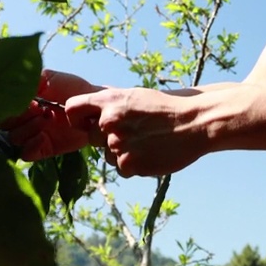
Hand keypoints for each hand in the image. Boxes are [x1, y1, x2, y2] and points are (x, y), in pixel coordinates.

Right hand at [0, 69, 103, 161]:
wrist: (92, 106)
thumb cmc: (71, 88)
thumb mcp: (48, 78)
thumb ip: (28, 80)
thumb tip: (9, 83)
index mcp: (21, 102)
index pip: (1, 107)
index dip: (11, 104)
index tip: (31, 99)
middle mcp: (23, 119)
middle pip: (3, 125)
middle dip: (19, 116)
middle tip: (40, 108)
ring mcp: (32, 135)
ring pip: (13, 139)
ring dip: (27, 129)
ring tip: (47, 119)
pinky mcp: (43, 149)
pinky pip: (26, 154)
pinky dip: (31, 146)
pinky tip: (44, 136)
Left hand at [64, 87, 208, 177]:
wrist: (193, 123)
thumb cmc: (164, 108)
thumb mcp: (133, 96)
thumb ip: (108, 105)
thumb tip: (85, 112)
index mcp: (109, 100)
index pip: (73, 109)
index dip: (77, 118)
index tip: (86, 123)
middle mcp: (109, 122)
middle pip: (91, 137)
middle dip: (106, 137)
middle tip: (132, 132)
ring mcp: (118, 145)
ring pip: (106, 154)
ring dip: (121, 152)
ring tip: (146, 141)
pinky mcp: (128, 165)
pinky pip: (120, 168)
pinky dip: (133, 164)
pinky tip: (150, 152)